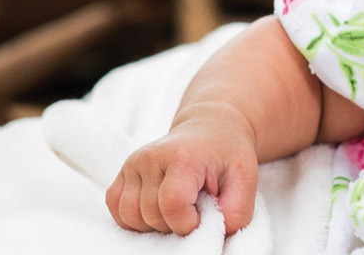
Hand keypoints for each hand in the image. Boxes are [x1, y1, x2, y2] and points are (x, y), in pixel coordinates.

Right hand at [105, 104, 258, 235]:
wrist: (211, 128)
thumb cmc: (228, 154)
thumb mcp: (246, 179)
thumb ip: (236, 212)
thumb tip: (214, 235)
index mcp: (183, 156)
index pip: (172, 204)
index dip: (188, 223)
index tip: (203, 215)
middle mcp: (151, 157)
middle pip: (150, 215)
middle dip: (174, 224)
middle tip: (195, 207)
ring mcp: (133, 164)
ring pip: (129, 217)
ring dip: (153, 224)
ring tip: (177, 208)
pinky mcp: (122, 173)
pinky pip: (117, 210)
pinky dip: (134, 219)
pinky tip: (157, 209)